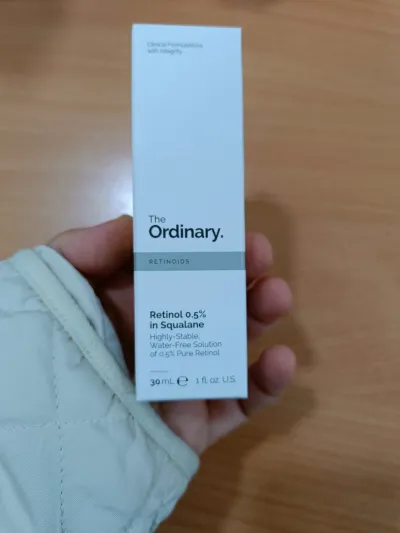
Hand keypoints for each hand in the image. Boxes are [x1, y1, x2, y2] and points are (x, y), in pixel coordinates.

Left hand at [50, 215, 295, 454]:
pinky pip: (241, 404)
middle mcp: (165, 337)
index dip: (208, 247)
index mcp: (135, 305)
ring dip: (261, 317)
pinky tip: (281, 360)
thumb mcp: (58, 283)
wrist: (52, 436)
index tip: (229, 228)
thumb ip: (88, 248)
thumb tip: (139, 227)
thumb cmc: (54, 347)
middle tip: (259, 254)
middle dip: (242, 274)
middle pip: (215, 301)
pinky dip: (267, 383)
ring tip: (276, 295)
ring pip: (234, 344)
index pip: (181, 269)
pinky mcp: (199, 422)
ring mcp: (185, 378)